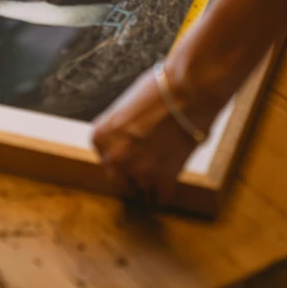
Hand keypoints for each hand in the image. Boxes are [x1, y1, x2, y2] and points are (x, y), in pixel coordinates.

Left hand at [91, 54, 223, 205]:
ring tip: (163, 166)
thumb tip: (128, 141)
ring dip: (151, 181)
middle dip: (131, 174)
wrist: (186, 91)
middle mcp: (114, 158)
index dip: (122, 154)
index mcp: (100, 138)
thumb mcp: (126, 107)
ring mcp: (137, 171)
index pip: (106, 158)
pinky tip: (171, 178)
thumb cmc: (159, 90)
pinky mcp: (162, 180)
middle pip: (119, 179)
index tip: (133, 152)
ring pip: (141, 188)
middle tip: (147, 166)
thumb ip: (120, 130)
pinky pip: (161, 196)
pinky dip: (167, 190)